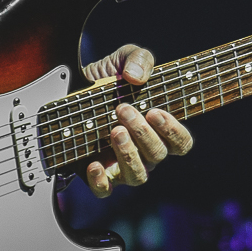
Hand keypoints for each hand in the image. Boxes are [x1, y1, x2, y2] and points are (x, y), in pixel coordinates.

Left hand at [80, 44, 193, 196]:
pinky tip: (94, 163)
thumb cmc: (107, 79)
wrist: (70, 92)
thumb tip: (136, 77)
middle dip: (142, 132)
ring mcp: (122, 167)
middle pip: (157, 155)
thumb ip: (139, 60)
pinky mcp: (98, 175)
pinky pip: (104, 191)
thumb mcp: (123, 59)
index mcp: (158, 130)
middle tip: (123, 109)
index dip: (174, 131)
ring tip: (114, 131)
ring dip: (128, 153)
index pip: (181, 143)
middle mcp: (144, 152)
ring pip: (137, 175)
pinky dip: (100, 180)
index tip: (155, 111)